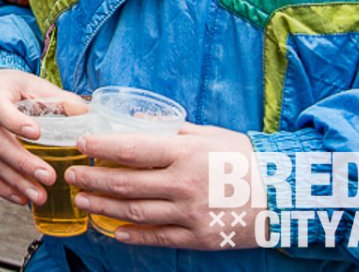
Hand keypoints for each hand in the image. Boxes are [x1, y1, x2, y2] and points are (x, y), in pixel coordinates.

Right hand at [0, 69, 80, 205]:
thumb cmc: (12, 89)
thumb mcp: (34, 85)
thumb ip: (59, 98)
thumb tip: (84, 113)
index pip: (0, 108)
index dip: (16, 122)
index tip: (37, 134)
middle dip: (24, 163)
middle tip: (49, 177)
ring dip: (16, 182)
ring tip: (40, 195)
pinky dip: (2, 188)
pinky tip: (21, 198)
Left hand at [68, 124, 264, 249]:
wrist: (287, 194)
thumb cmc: (246, 158)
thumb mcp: (209, 135)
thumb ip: (172, 130)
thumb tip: (137, 121)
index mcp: (184, 153)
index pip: (132, 149)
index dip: (101, 147)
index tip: (81, 144)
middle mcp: (184, 184)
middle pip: (126, 183)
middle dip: (93, 179)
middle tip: (72, 176)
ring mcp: (191, 213)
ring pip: (135, 212)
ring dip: (104, 207)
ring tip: (83, 200)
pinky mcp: (201, 237)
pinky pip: (159, 237)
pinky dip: (134, 235)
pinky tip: (114, 231)